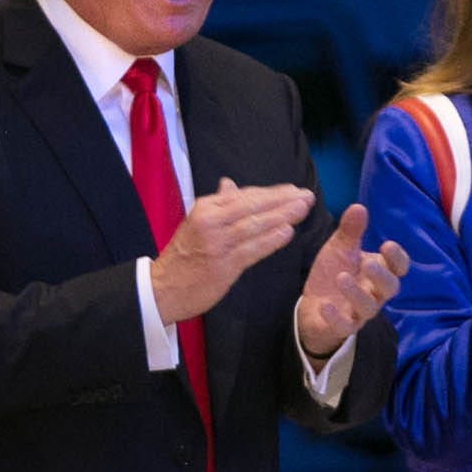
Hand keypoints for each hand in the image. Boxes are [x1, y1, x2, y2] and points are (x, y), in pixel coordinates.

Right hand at [151, 178, 315, 324]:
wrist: (163, 287)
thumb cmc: (185, 254)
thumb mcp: (196, 222)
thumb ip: (218, 204)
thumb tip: (229, 183)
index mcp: (205, 207)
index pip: (245, 195)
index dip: (272, 192)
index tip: (294, 190)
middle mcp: (211, 221)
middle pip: (253, 206)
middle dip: (283, 200)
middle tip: (307, 196)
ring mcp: (217, 244)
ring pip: (255, 225)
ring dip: (283, 216)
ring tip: (303, 209)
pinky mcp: (223, 266)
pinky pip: (252, 250)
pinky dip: (271, 240)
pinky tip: (288, 232)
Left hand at [298, 203, 409, 356]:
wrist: (313, 305)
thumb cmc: (334, 272)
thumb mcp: (339, 248)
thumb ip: (350, 231)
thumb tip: (359, 206)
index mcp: (379, 271)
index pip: (399, 267)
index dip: (397, 258)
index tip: (387, 245)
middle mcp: (375, 293)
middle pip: (390, 288)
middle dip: (381, 276)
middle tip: (368, 264)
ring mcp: (360, 312)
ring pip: (369, 307)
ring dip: (357, 293)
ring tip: (341, 277)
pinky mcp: (343, 326)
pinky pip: (345, 326)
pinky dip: (336, 317)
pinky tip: (325, 305)